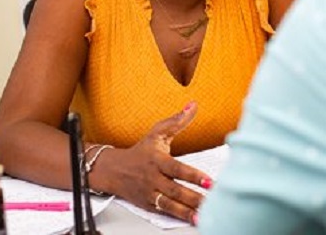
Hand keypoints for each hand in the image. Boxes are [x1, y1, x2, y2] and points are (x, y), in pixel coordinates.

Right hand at [100, 101, 211, 223]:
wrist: (113, 170)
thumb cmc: (140, 151)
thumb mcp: (157, 133)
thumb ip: (177, 121)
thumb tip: (193, 105)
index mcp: (157, 160)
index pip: (177, 169)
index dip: (193, 176)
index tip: (209, 181)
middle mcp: (153, 178)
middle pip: (175, 190)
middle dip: (194, 197)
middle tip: (213, 201)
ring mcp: (150, 193)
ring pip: (170, 204)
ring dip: (188, 211)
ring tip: (204, 215)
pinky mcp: (149, 205)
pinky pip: (165, 212)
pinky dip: (179, 216)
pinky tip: (192, 220)